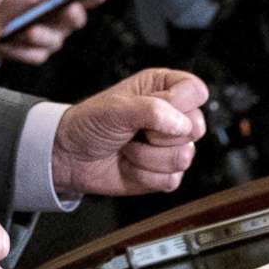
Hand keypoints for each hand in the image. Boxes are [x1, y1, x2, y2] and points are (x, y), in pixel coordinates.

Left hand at [0, 0, 92, 66]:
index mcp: (67, 5)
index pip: (86, 0)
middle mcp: (63, 25)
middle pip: (74, 22)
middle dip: (73, 16)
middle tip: (71, 8)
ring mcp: (50, 41)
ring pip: (52, 41)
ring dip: (42, 35)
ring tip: (30, 30)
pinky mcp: (34, 54)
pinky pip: (32, 55)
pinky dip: (20, 49)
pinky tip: (9, 41)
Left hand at [52, 68, 209, 198]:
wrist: (71, 157)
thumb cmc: (90, 123)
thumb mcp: (116, 107)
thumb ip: (151, 110)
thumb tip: (182, 125)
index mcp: (164, 88)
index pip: (196, 91)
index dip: (178, 103)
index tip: (152, 107)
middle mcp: (173, 116)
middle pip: (196, 127)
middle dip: (159, 134)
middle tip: (135, 130)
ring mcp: (171, 146)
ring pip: (184, 156)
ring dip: (147, 157)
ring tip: (128, 147)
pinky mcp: (166, 172)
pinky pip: (172, 179)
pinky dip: (144, 174)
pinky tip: (130, 164)